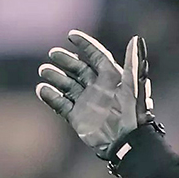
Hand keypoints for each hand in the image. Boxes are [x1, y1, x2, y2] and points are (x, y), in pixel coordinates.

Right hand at [35, 31, 178, 177]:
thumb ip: (135, 62)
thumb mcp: (135, 85)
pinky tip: (42, 89)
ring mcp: (86, 102)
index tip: (71, 35)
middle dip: (65, 60)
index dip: (85, 45)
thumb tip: (136, 39)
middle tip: (53, 54)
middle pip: (78, 68)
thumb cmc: (134, 113)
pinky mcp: (77, 117)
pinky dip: (51, 97)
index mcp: (112, 77)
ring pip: (67, 85)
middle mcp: (98, 88)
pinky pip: (61, 104)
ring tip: (44, 71)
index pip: (96, 56)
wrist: (126, 142)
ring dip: (55, 76)